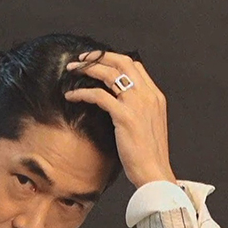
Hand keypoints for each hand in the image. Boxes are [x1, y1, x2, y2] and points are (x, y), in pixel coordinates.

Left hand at [64, 50, 176, 188]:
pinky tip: (71, 96)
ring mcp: (137, 105)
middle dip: (99, 56)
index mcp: (155, 96)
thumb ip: (138, 109)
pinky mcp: (125, 116)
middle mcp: (148, 95)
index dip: (114, 59)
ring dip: (88, 68)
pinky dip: (82, 93)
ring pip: (110, 74)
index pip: (135, 65)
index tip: (97, 61)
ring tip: (72, 70)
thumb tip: (118, 101)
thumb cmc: (148, 154)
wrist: (154, 171)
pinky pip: (99, 96)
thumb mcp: (148, 125)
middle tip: (81, 59)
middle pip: (122, 62)